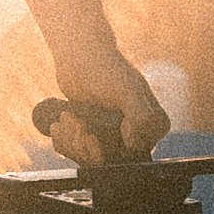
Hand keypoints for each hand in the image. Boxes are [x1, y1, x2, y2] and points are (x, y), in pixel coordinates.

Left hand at [34, 59, 173, 167]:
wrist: (77, 53)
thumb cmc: (104, 68)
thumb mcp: (127, 91)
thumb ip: (141, 117)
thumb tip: (135, 146)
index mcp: (152, 123)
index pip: (133, 157)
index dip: (108, 153)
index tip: (92, 137)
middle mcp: (134, 131)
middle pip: (108, 160)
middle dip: (85, 146)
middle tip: (76, 123)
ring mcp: (111, 132)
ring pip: (90, 157)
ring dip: (72, 141)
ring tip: (67, 118)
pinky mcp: (90, 131)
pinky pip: (77, 150)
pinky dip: (64, 140)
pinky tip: (60, 122)